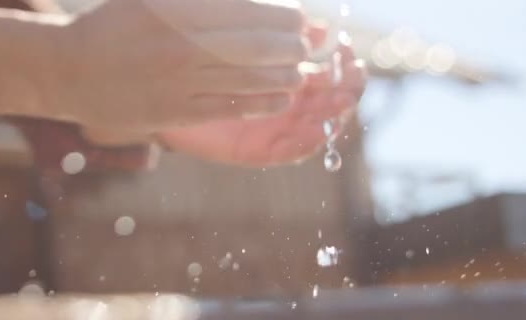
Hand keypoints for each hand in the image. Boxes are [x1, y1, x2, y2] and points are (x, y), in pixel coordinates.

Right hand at [48, 0, 307, 131]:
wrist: (70, 70)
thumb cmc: (113, 26)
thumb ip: (201, 1)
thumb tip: (246, 4)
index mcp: (176, 10)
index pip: (246, 11)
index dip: (281, 16)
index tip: (300, 18)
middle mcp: (182, 45)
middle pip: (255, 45)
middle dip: (291, 45)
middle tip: (309, 44)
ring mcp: (180, 82)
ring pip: (248, 78)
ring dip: (284, 75)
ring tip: (302, 72)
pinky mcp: (177, 112)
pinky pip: (231, 107)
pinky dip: (262, 102)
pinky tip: (282, 98)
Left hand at [158, 40, 366, 166]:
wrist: (172, 95)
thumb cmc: (213, 66)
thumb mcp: (250, 49)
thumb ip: (283, 40)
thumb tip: (320, 26)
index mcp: (294, 80)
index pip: (331, 74)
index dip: (345, 63)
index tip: (347, 48)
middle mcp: (292, 106)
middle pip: (332, 102)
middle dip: (347, 90)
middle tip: (353, 76)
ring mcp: (279, 129)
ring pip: (318, 126)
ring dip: (333, 116)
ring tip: (340, 102)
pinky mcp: (262, 151)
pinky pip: (289, 152)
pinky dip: (305, 144)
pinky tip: (315, 132)